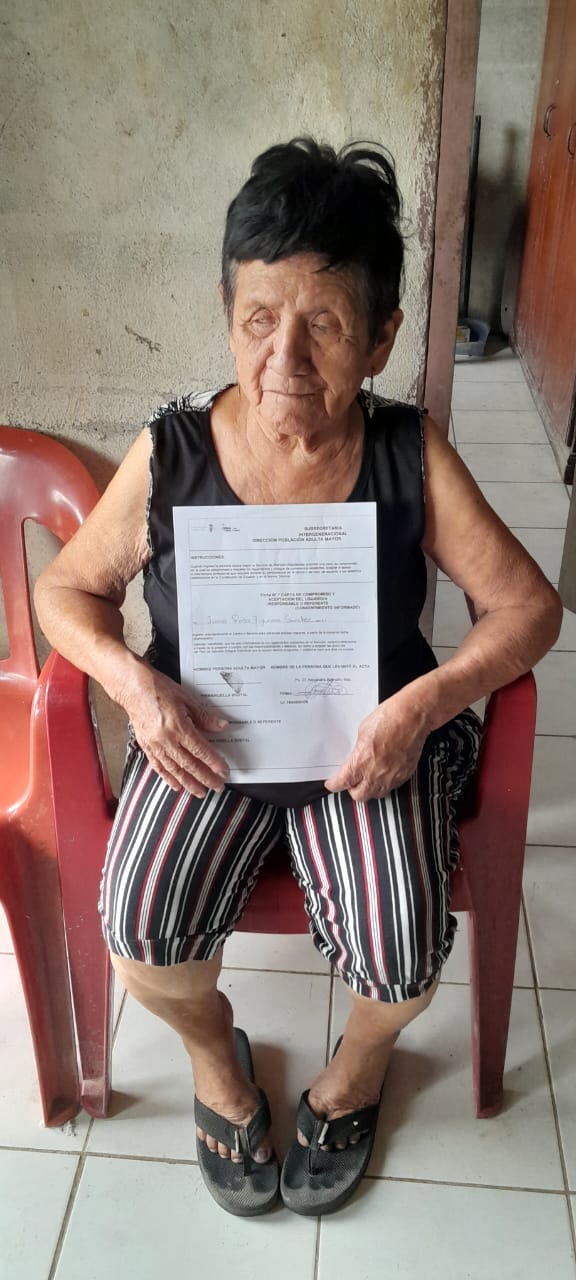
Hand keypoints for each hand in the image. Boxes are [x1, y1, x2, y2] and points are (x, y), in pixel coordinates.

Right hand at [118, 662, 229, 796]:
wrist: (132, 687)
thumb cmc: (158, 688)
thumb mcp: (186, 698)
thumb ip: (204, 716)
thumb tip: (221, 727)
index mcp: (178, 726)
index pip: (200, 750)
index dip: (214, 763)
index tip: (223, 772)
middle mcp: (166, 739)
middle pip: (189, 764)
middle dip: (205, 777)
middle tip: (217, 787)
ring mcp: (154, 744)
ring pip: (174, 770)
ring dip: (189, 783)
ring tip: (200, 792)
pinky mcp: (146, 746)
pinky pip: (158, 766)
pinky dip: (168, 778)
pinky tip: (176, 785)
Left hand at [324, 688, 432, 801]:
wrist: (412, 717)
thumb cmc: (388, 718)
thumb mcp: (362, 731)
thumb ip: (357, 749)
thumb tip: (356, 756)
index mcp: (361, 762)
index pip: (342, 782)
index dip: (334, 785)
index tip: (332, 784)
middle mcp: (376, 774)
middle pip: (359, 795)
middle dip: (352, 789)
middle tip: (351, 781)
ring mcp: (392, 777)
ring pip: (377, 794)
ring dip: (370, 789)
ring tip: (368, 779)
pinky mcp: (404, 774)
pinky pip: (392, 787)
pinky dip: (385, 783)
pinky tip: (384, 774)